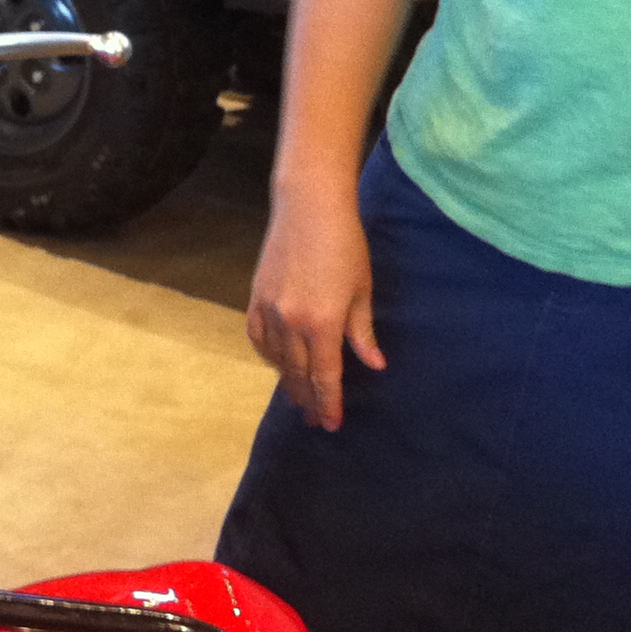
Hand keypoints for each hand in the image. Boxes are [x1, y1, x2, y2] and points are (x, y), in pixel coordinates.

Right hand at [245, 191, 385, 431]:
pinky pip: (257, 336)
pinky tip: (276, 363)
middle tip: (315, 420)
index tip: (332, 424)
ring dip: (288, 381)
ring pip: (277, 358)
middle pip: (299, 373)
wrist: (308, 207)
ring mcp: (270, 309)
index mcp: (322, 323)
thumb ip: (362, 331)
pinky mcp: (256, 296)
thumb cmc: (345, 245)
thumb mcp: (361, 290)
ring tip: (297, 399)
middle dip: (308, 400)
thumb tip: (374, 365)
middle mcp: (291, 321)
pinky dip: (266, 355)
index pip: (326, 376)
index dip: (329, 402)